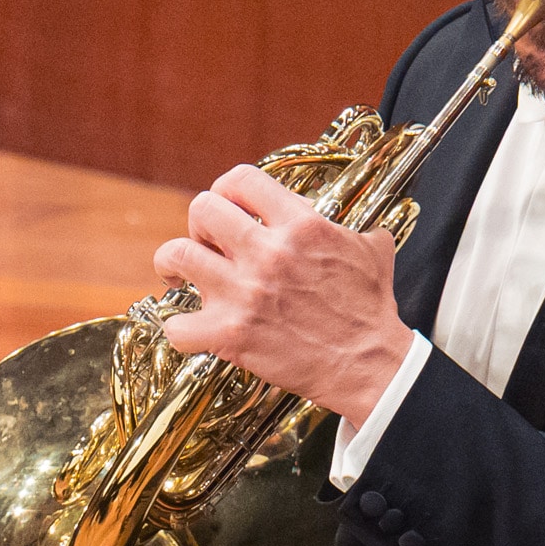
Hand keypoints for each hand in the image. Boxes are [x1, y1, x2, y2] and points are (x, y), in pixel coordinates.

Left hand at [152, 164, 415, 422]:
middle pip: (202, 209)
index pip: (242, 180)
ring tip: (178, 274)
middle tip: (208, 243)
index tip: (228, 205)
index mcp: (301, 225)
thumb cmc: (370, 310)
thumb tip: (346, 221)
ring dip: (172, 264)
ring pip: (176, 255)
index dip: (228, 189)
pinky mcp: (232, 334)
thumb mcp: (372, 251)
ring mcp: (245, 293)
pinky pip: (177, 325)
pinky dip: (180, 328)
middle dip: (200, 224)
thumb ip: (352, 228)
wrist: (369, 365)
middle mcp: (268, 253)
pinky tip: (193, 328)